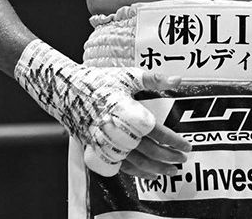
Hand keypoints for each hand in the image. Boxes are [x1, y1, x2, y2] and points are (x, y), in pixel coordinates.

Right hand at [13, 40, 189, 176]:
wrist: (64, 91)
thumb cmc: (97, 82)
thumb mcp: (126, 76)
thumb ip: (153, 79)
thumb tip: (178, 81)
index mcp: (124, 112)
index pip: (155, 131)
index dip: (173, 140)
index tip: (187, 145)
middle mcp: (115, 131)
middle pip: (148, 151)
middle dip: (168, 157)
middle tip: (183, 159)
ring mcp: (105, 143)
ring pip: (134, 163)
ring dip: (155, 169)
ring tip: (171, 171)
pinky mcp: (97, 150)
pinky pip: (119, 167)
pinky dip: (136, 173)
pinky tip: (148, 174)